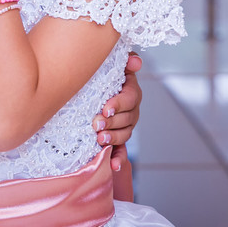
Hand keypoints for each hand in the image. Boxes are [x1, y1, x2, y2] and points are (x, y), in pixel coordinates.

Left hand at [92, 52, 142, 172]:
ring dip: (114, 138)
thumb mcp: (113, 64)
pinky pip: (122, 150)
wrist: (92, 87)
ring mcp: (126, 125)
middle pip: (127, 119)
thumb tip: (135, 60)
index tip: (105, 109)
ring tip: (100, 139)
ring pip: (125, 134)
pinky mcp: (118, 138)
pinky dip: (119, 158)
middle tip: (96, 124)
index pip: (130, 98)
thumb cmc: (103, 74)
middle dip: (112, 123)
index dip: (119, 104)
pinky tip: (113, 166)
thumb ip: (125, 60)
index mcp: (131, 91)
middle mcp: (132, 110)